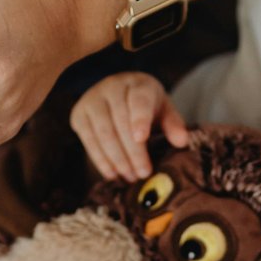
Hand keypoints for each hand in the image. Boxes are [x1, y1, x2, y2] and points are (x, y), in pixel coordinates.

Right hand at [70, 72, 189, 180]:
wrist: (116, 93)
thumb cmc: (145, 105)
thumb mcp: (163, 110)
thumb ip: (173, 124)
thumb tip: (182, 141)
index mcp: (138, 84)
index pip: (138, 101)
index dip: (139, 119)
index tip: (141, 138)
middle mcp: (112, 87)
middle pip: (121, 122)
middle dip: (132, 151)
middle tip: (143, 173)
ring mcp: (92, 100)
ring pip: (103, 133)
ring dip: (117, 159)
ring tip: (130, 177)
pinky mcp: (79, 115)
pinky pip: (88, 141)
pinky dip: (100, 160)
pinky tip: (112, 174)